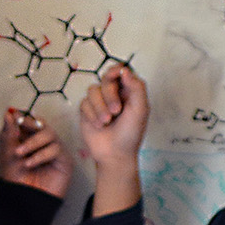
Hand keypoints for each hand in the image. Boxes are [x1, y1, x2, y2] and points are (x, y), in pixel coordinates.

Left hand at [0, 108, 72, 198]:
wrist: (24, 198)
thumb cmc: (15, 177)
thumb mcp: (7, 153)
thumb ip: (9, 133)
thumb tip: (8, 112)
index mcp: (29, 138)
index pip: (30, 121)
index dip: (23, 117)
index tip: (13, 115)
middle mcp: (43, 142)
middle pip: (42, 124)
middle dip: (29, 124)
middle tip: (18, 128)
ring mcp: (55, 150)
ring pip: (50, 133)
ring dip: (32, 142)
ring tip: (19, 153)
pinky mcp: (64, 160)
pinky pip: (56, 149)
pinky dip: (41, 155)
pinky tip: (30, 163)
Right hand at [78, 64, 148, 214]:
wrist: (115, 154)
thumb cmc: (131, 133)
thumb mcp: (140, 110)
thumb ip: (137, 87)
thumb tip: (124, 70)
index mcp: (128, 91)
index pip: (121, 71)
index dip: (116, 70)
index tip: (116, 75)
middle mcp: (113, 93)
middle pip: (106, 79)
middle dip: (110, 95)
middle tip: (116, 111)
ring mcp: (99, 101)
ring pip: (92, 90)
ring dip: (100, 107)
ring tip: (107, 122)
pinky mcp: (87, 110)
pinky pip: (84, 102)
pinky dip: (92, 114)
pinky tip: (99, 125)